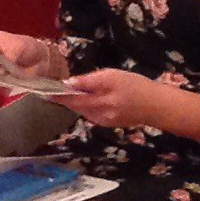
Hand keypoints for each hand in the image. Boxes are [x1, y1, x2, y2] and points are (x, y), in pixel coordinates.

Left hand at [56, 68, 183, 131]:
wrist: (157, 106)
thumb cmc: (136, 86)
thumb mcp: (112, 76)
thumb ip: (89, 81)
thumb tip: (68, 84)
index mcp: (99, 101)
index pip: (72, 99)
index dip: (57, 95)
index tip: (42, 91)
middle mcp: (98, 115)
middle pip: (76, 106)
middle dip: (64, 99)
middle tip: (53, 90)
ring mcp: (103, 121)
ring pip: (83, 110)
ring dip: (76, 102)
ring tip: (72, 92)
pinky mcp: (108, 123)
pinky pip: (91, 113)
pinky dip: (87, 105)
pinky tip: (91, 98)